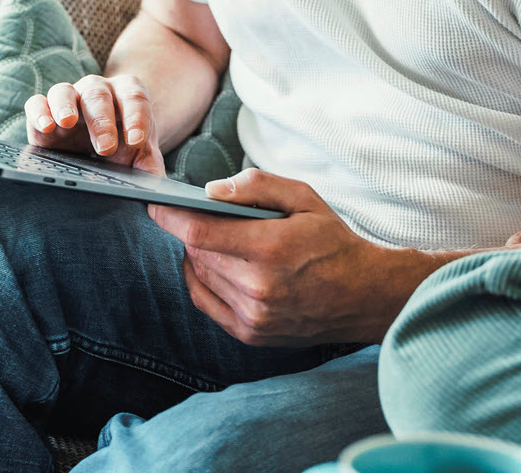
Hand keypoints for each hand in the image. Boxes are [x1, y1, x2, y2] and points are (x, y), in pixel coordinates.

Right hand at [25, 73, 164, 175]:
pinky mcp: (43, 111)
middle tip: (105, 148)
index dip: (136, 118)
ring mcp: (68, 98)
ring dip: (65, 106)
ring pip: (64, 91)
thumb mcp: (142, 159)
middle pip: (99, 95)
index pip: (135, 99)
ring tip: (66, 123)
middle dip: (102, 121)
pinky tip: (45, 127)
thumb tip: (164, 206)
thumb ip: (154, 175)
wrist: (101, 147)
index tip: (137, 142)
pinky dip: (38, 111)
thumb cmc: (124, 150)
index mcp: (127, 94)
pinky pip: (36, 102)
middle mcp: (97, 90)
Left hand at [147, 170, 436, 345]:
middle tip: (197, 215)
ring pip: (200, 275)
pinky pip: (206, 302)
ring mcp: (253, 316)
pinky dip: (202, 279)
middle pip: (197, 252)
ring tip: (214, 238)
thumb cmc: (332, 241)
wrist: (363, 295)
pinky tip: (213, 264)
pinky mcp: (251, 334)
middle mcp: (258, 288)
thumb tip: (212, 190)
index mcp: (270, 249)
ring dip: (198, 254)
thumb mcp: (304, 198)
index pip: (199, 232)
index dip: (170, 216)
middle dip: (191, 230)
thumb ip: (257, 186)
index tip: (156, 204)